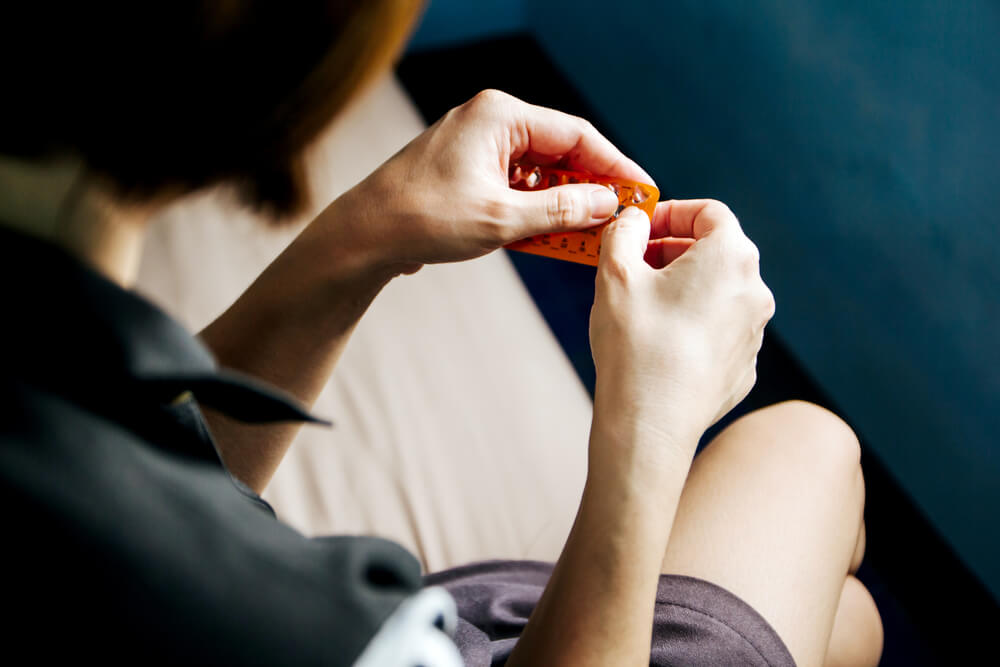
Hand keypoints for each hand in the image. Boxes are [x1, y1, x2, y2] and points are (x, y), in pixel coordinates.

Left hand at [329, 89, 651, 269]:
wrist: (365, 236)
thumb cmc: (424, 219)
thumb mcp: (502, 219)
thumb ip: (561, 210)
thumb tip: (607, 204)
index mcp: (499, 116)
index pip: (576, 135)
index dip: (614, 166)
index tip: (640, 192)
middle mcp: (490, 121)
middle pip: (560, 151)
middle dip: (589, 188)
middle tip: (618, 219)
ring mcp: (477, 146)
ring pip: (539, 173)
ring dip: (562, 204)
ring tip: (587, 236)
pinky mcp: (468, 171)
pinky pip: (516, 186)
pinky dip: (535, 210)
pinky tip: (549, 237)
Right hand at [589, 200, 774, 451]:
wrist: (651, 423)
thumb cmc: (635, 345)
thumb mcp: (615, 273)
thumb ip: (624, 232)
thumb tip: (634, 220)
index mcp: (730, 257)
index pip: (708, 212)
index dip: (670, 212)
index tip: (640, 228)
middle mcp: (754, 291)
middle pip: (716, 251)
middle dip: (673, 250)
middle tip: (634, 264)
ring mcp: (753, 332)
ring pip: (718, 292)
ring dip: (682, 288)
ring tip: (642, 305)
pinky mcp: (744, 366)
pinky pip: (718, 330)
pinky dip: (692, 324)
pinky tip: (658, 342)